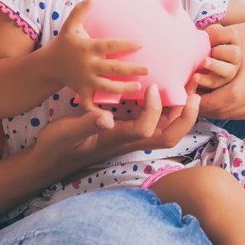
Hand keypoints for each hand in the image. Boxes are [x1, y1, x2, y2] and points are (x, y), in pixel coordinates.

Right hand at [29, 85, 200, 175]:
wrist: (50, 158)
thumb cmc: (57, 145)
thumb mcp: (66, 132)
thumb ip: (86, 124)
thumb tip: (106, 117)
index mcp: (115, 140)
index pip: (146, 130)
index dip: (154, 109)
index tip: (152, 86)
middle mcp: (128, 141)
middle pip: (168, 136)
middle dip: (186, 116)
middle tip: (194, 91)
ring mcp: (129, 138)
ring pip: (165, 131)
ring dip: (181, 112)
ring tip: (188, 88)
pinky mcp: (126, 133)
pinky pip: (155, 124)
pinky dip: (167, 109)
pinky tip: (165, 91)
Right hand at [46, 0, 146, 109]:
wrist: (49, 65)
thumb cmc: (64, 44)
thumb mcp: (69, 26)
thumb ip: (80, 12)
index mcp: (87, 48)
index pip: (109, 46)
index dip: (125, 44)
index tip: (141, 44)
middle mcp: (87, 65)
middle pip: (112, 68)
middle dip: (130, 69)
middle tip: (147, 69)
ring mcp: (84, 80)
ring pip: (106, 86)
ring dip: (122, 88)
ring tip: (137, 87)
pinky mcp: (81, 91)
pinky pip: (91, 103)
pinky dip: (100, 110)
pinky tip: (114, 115)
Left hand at [198, 18, 244, 119]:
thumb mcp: (231, 34)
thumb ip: (211, 44)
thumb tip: (190, 56)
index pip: (228, 96)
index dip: (206, 100)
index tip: (188, 94)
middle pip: (228, 108)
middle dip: (205, 107)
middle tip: (187, 100)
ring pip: (232, 114)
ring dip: (212, 111)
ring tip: (194, 102)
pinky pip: (240, 115)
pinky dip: (223, 111)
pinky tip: (210, 104)